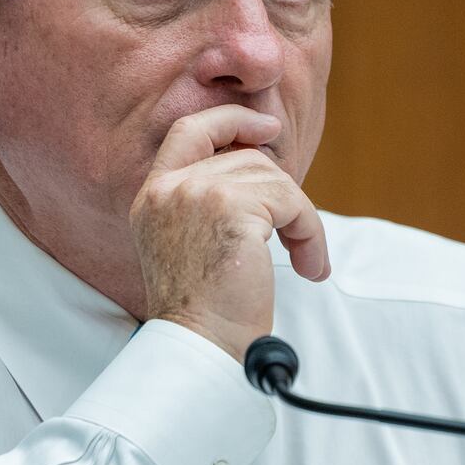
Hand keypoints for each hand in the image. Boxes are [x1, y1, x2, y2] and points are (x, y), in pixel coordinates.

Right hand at [130, 105, 330, 359]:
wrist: (199, 345)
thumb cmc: (202, 310)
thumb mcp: (191, 243)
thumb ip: (210, 202)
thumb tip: (263, 164)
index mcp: (153, 196)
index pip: (189, 131)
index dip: (231, 119)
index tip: (268, 127)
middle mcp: (169, 189)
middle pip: (246, 157)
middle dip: (283, 191)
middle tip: (300, 231)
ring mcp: (197, 194)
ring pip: (274, 179)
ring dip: (302, 220)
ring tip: (306, 259)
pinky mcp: (231, 209)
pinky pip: (292, 203)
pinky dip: (311, 233)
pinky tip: (309, 266)